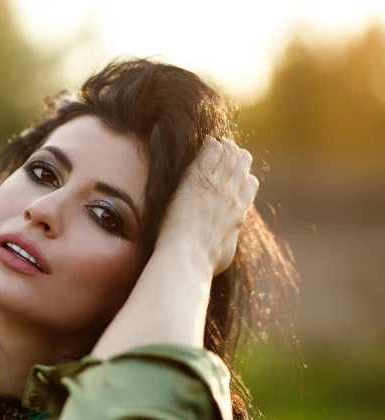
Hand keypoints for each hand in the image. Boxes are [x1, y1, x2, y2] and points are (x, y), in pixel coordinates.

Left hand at [156, 136, 258, 275]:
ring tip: (218, 141)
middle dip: (237, 156)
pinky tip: (207, 140)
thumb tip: (224, 243)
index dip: (244, 177)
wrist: (188, 256)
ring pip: (228, 155)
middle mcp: (232, 195)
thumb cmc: (202, 261)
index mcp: (239, 213)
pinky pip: (210, 152)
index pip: (250, 185)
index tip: (238, 174)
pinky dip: (210, 144)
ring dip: (225, 146)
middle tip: (228, 149)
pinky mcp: (197, 178)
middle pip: (242, 165)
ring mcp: (216, 185)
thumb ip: (227, 241)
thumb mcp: (224, 253)